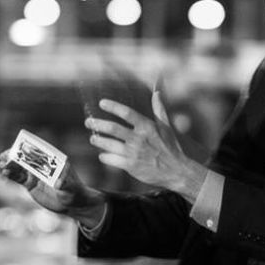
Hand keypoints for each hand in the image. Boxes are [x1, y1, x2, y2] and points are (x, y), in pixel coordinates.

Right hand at [0, 151, 103, 225]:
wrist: (72, 204)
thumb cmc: (74, 192)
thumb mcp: (70, 187)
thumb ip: (64, 183)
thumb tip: (58, 183)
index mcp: (52, 160)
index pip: (38, 151)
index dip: (27, 148)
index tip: (17, 148)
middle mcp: (42, 165)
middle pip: (26, 158)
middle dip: (14, 156)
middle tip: (4, 156)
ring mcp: (35, 174)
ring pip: (20, 167)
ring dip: (10, 165)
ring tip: (2, 165)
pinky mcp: (30, 184)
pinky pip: (18, 178)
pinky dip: (11, 176)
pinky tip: (4, 175)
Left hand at [85, 93, 205, 199]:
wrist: (177, 171)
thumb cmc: (171, 148)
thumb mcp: (166, 127)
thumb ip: (159, 109)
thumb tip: (157, 92)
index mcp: (147, 127)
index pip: (127, 113)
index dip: (113, 107)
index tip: (101, 103)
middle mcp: (139, 139)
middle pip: (113, 128)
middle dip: (98, 124)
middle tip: (88, 122)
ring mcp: (134, 153)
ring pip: (109, 144)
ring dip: (98, 141)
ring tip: (93, 139)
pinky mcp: (131, 166)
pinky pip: (112, 160)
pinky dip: (105, 157)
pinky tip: (103, 155)